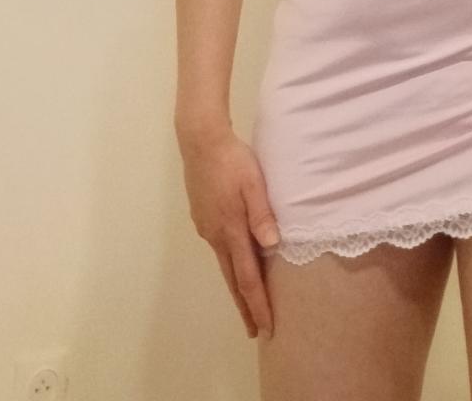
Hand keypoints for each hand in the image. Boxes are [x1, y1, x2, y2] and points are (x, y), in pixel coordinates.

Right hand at [177, 123, 280, 340]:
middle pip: (233, 279)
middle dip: (245, 306)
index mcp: (231, 230)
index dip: (257, 304)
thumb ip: (262, 214)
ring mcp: (206, 227)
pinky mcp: (202, 217)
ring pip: (224, 264)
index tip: (266, 327)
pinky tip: (236, 262)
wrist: (200, 140)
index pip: (247, 277)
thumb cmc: (233, 160)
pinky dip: (230, 264)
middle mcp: (216, 235)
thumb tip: (272, 247)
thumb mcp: (254, 184)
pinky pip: (219, 248)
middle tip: (254, 331)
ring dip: (237, 286)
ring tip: (247, 302)